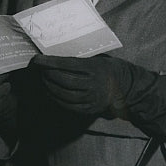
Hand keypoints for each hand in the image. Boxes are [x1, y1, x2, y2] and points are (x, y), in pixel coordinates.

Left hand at [31, 54, 165, 141]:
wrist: (129, 88)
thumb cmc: (109, 68)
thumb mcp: (98, 58)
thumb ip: (80, 59)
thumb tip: (55, 56)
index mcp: (95, 68)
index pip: (66, 64)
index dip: (49, 62)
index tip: (36, 59)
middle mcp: (93, 84)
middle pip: (63, 80)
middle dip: (46, 74)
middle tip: (37, 69)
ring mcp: (91, 98)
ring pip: (63, 94)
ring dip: (48, 86)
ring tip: (42, 79)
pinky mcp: (89, 109)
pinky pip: (68, 105)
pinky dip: (55, 98)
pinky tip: (49, 91)